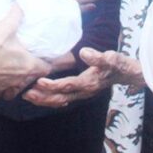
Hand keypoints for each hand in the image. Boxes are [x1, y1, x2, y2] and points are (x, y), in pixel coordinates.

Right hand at [0, 5, 50, 100]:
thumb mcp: (6, 27)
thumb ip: (15, 15)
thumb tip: (19, 5)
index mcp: (27, 65)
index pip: (45, 69)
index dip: (46, 64)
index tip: (43, 60)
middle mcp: (17, 79)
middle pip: (28, 81)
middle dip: (26, 76)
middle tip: (22, 66)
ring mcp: (3, 86)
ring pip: (10, 92)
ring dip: (9, 86)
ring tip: (5, 76)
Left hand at [23, 47, 142, 107]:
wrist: (127, 74)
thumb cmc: (118, 64)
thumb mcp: (111, 57)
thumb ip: (97, 56)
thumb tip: (83, 52)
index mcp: (88, 83)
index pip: (67, 86)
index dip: (52, 85)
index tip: (39, 80)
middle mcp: (83, 92)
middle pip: (59, 98)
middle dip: (42, 97)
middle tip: (26, 93)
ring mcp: (81, 94)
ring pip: (60, 100)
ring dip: (44, 99)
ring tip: (28, 95)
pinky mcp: (80, 92)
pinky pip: (63, 98)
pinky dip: (50, 98)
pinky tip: (41, 94)